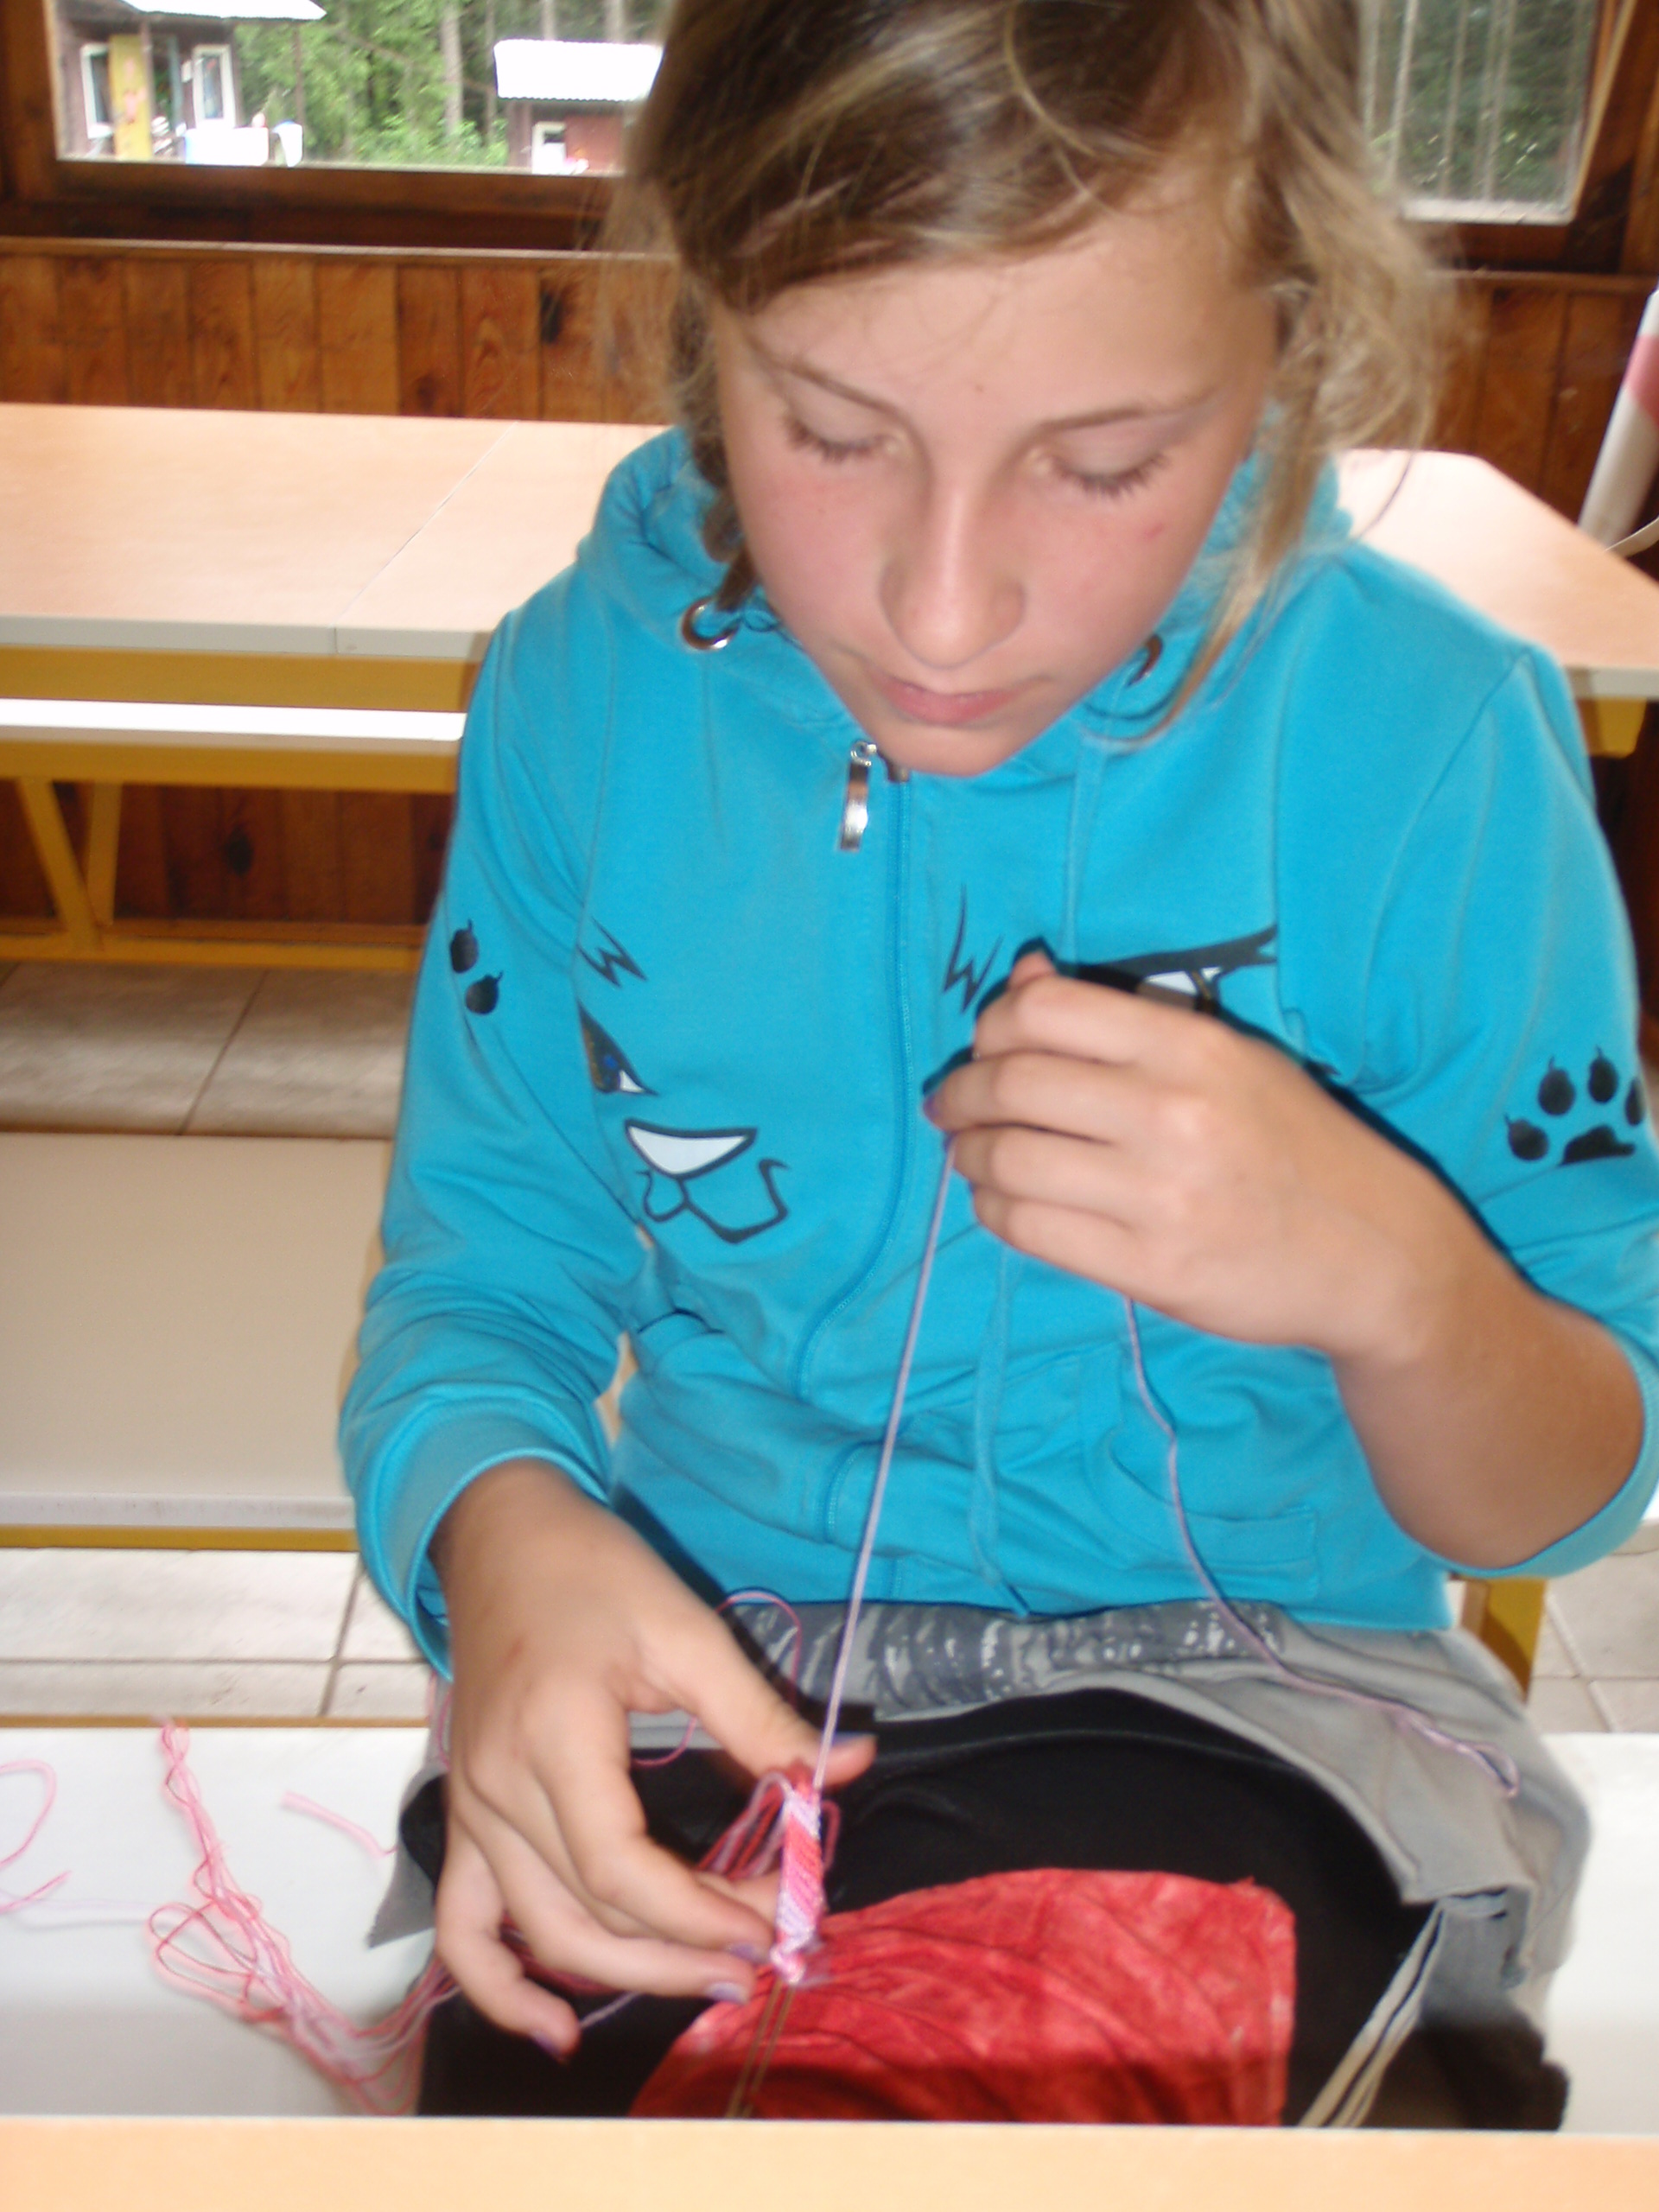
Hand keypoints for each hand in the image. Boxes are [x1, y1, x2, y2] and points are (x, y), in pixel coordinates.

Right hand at [432, 1459, 871, 2048]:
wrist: (500, 1536)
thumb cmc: (592, 1572)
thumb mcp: (686, 1629)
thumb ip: (759, 1713)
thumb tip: (847, 1769)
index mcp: (554, 1737)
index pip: (621, 1868)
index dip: (698, 1912)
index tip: (774, 1917)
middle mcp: (500, 1788)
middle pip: (588, 1914)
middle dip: (682, 1950)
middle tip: (763, 1952)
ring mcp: (473, 1809)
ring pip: (538, 1932)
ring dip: (621, 1976)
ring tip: (705, 1984)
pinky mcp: (466, 1815)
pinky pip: (465, 1926)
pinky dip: (498, 1988)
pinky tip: (555, 2029)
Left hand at [928, 952, 1465, 1363]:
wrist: (1375, 1253)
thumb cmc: (1293, 1143)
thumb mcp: (1226, 1058)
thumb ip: (1121, 1018)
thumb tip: (1020, 975)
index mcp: (1192, 1048)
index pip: (1042, 1011)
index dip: (991, 1026)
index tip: (985, 1048)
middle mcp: (1172, 1115)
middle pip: (1011, 1085)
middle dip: (962, 1094)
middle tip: (953, 1107)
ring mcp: (1160, 1197)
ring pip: (1008, 1161)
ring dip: (969, 1155)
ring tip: (972, 1155)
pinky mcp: (1151, 1271)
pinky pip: (1029, 1231)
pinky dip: (994, 1210)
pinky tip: (1002, 1201)